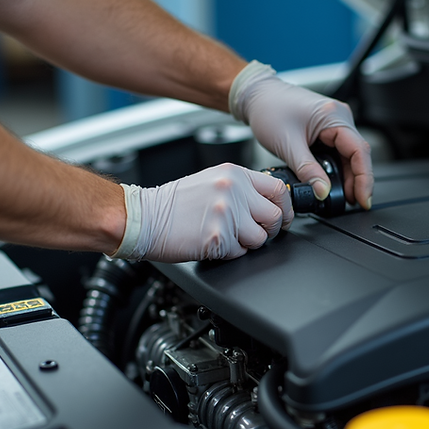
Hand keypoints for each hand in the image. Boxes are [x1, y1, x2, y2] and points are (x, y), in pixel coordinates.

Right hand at [111, 163, 292, 261]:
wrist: (142, 218)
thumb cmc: (172, 204)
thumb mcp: (211, 182)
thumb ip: (241, 189)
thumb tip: (267, 204)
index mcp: (233, 174)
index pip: (277, 189)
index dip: (285, 208)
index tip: (283, 218)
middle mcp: (233, 190)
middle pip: (275, 216)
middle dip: (269, 230)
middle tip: (255, 233)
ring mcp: (227, 213)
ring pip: (261, 238)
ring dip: (248, 243)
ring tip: (227, 237)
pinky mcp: (219, 237)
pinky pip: (240, 252)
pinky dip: (230, 253)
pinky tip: (213, 242)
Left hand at [229, 61, 372, 209]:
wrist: (256, 96)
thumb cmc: (268, 108)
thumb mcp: (288, 145)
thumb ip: (307, 171)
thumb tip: (322, 192)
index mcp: (334, 116)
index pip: (360, 151)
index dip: (364, 178)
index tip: (363, 199)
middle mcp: (339, 117)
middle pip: (358, 155)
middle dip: (356, 182)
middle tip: (351, 203)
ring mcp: (334, 123)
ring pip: (349, 156)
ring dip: (347, 177)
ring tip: (341, 197)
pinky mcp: (327, 129)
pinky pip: (338, 152)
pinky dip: (337, 170)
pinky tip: (332, 183)